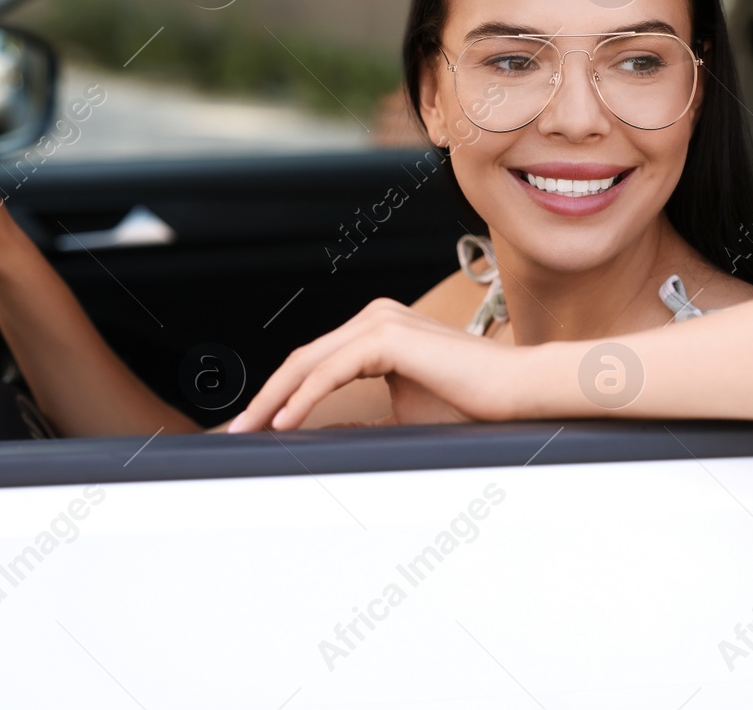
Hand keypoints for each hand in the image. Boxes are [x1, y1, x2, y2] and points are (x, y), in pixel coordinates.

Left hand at [227, 298, 525, 431]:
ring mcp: (381, 321)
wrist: (516, 393)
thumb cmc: (470, 404)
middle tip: (235, 432)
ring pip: (309, 362)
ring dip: (273, 399)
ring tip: (249, 431)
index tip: (254, 429)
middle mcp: (375, 317)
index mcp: (377, 331)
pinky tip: (284, 422)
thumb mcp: (402, 415)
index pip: (314, 364)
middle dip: (265, 397)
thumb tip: (320, 437)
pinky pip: (332, 370)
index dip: (279, 395)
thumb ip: (362, 419)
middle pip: (303, 360)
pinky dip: (304, 398)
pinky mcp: (389, 336)